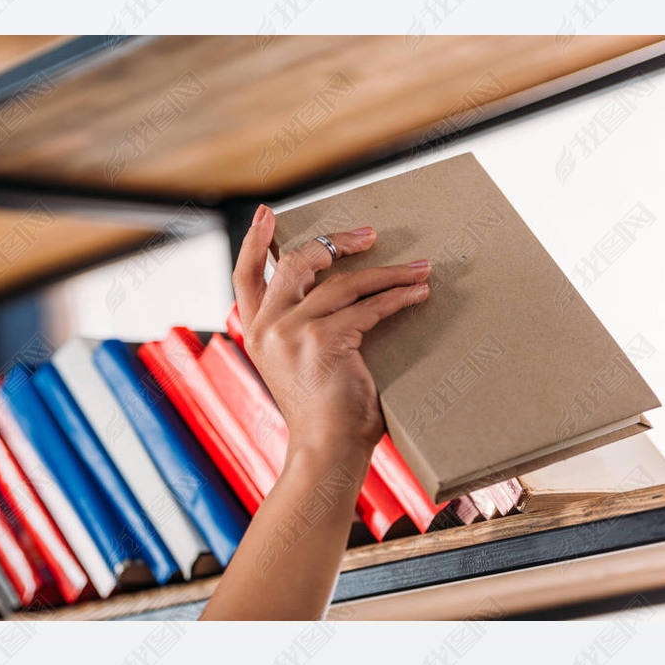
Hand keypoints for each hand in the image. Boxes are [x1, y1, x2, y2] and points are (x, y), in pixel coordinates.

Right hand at [232, 206, 430, 459]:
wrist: (325, 451)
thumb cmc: (322, 416)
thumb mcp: (296, 367)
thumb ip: (298, 333)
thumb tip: (333, 297)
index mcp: (255, 333)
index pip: (246, 276)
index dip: (255, 241)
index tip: (266, 213)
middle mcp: (268, 327)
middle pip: (299, 261)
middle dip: (337, 242)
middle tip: (369, 235)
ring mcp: (293, 332)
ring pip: (344, 282)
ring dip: (388, 272)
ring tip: (418, 269)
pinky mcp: (324, 340)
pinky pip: (369, 307)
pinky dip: (398, 298)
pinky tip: (417, 295)